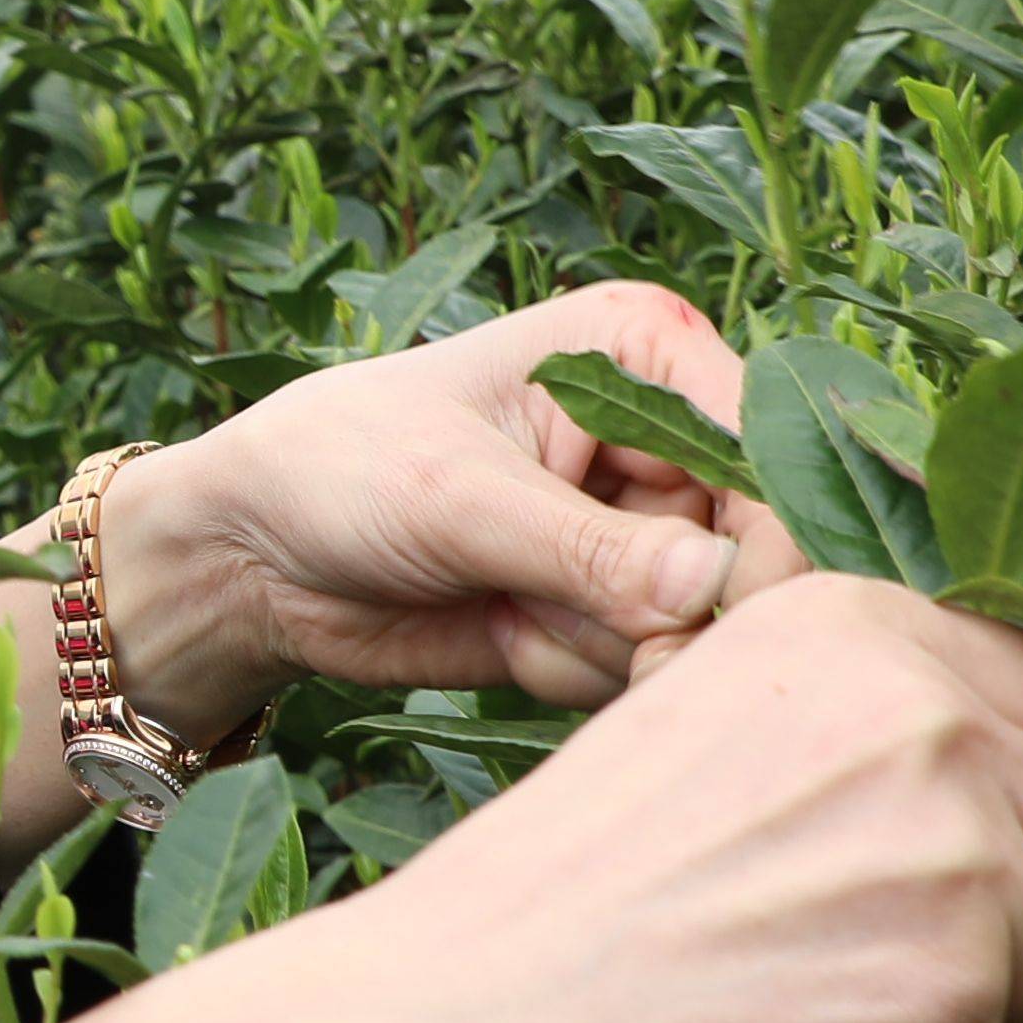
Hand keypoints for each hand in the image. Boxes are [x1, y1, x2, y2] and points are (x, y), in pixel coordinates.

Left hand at [83, 284, 801, 743]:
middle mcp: (659, 437)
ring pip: (697, 621)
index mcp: (641, 353)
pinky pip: (644, 667)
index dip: (771, 536)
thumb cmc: (340, 469)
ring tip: (507, 604)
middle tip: (605, 632)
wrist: (251, 553)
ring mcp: (637, 530)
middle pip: (754, 548)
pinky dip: (575, 669)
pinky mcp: (606, 610)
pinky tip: (501, 633)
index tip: (731, 610)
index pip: (760, 446)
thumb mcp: (460, 499)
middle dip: (674, 610)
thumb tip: (713, 587)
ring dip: (605, 643)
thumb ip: (590, 552)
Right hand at [321, 575, 1022, 1022]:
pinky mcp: (955, 996)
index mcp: (862, 627)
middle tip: (907, 959)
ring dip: (1011, 1012)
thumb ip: (871, 727)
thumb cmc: (558, 901)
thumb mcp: (707, 724)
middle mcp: (930, 719)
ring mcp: (957, 856)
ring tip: (850, 1010)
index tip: (979, 857)